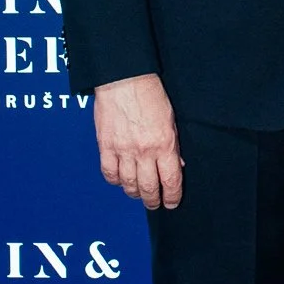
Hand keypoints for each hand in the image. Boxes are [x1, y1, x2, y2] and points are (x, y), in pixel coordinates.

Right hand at [94, 73, 182, 209]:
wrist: (124, 79)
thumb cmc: (150, 94)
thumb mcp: (171, 120)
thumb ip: (173, 145)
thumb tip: (177, 164)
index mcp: (164, 145)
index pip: (171, 181)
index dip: (172, 196)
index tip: (172, 202)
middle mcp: (144, 151)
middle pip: (149, 187)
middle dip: (153, 200)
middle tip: (155, 204)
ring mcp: (123, 150)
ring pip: (128, 184)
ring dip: (134, 193)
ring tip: (138, 194)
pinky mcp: (105, 146)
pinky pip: (109, 172)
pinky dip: (115, 180)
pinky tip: (120, 180)